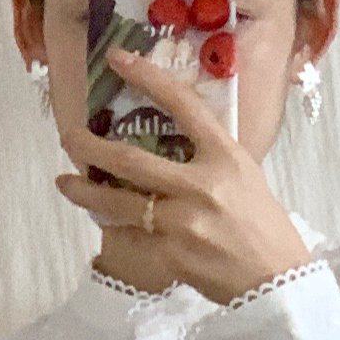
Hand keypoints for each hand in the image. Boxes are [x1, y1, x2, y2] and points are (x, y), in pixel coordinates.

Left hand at [52, 49, 312, 302]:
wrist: (275, 281)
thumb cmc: (262, 225)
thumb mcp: (244, 175)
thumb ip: (208, 156)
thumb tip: (169, 139)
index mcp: (224, 156)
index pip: (182, 105)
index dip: (147, 77)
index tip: (118, 59)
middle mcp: (201, 185)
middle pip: (131, 159)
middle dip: (90, 147)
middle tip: (69, 137)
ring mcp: (183, 222)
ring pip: (118, 202)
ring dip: (84, 191)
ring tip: (64, 182)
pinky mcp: (171, 254)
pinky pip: (131, 235)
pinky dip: (113, 227)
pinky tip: (101, 220)